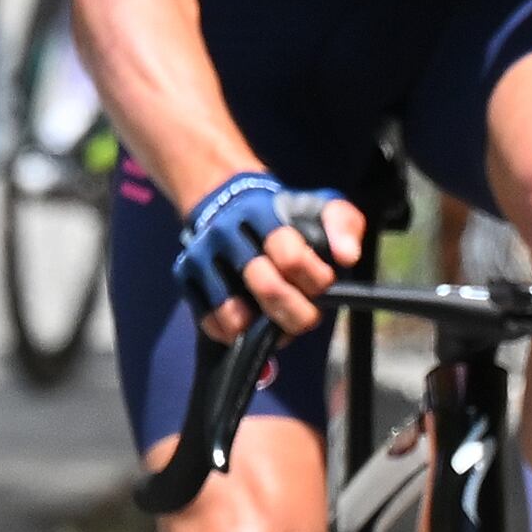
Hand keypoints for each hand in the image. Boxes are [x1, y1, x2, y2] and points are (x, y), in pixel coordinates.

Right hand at [174, 169, 360, 337]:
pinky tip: (248, 326)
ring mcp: (202, 256)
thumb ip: (343, 225)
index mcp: (263, 214)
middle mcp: (227, 233)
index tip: (323, 284)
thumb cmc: (284, 214)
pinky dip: (231, 333)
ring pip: (232, 311)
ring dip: (261, 328)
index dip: (315, 280)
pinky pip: (207, 320)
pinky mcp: (185, 275)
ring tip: (275, 323)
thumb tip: (347, 257)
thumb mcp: (320, 206)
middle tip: (307, 317)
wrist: (228, 198)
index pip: (291, 256)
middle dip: (296, 313)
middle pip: (266, 287)